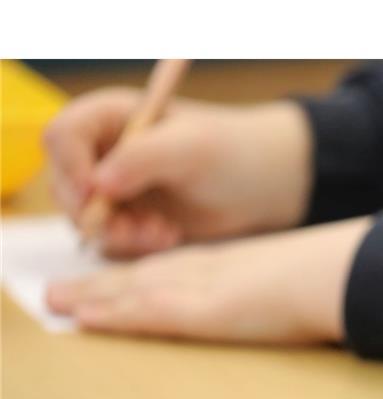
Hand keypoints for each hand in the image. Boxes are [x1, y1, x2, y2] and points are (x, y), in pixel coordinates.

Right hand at [44, 88, 312, 257]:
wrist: (269, 186)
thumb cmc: (235, 154)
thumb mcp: (193, 148)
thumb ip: (143, 157)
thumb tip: (98, 182)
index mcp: (113, 117)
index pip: (63, 135)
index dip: (71, 166)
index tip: (96, 194)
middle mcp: (106, 151)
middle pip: (65, 183)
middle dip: (95, 213)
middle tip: (136, 229)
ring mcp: (117, 188)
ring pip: (87, 218)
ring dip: (119, 234)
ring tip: (164, 234)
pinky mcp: (132, 218)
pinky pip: (112, 239)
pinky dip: (134, 245)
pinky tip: (170, 237)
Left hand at [44, 217, 367, 343]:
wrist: (350, 272)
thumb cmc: (344, 277)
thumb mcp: (311, 283)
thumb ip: (294, 294)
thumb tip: (305, 304)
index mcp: (240, 264)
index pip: (177, 267)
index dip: (141, 275)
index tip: (114, 282)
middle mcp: (215, 269)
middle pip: (147, 274)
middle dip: (103, 285)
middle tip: (61, 293)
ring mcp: (208, 286)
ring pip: (136, 289)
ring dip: (93, 297)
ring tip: (57, 303)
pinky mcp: (206, 309)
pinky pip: (148, 311)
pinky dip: (114, 314)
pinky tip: (85, 320)